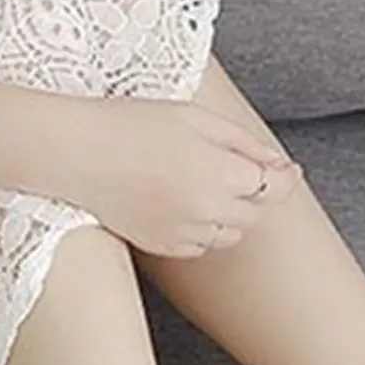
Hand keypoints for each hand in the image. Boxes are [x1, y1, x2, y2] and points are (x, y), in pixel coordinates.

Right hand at [56, 96, 303, 257]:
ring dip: (231, 214)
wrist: (77, 153)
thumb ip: (243, 143)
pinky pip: (200, 245)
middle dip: (258, 195)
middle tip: (242, 170)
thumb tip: (279, 165)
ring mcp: (184, 233)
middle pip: (256, 215)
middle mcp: (207, 212)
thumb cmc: (132, 123)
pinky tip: (182, 202)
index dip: (286, 177)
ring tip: (205, 183)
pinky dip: (202, 229)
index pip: (274, 187)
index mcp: (220, 174)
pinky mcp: (163, 246)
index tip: (286, 169)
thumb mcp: (196, 118)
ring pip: (230, 235)